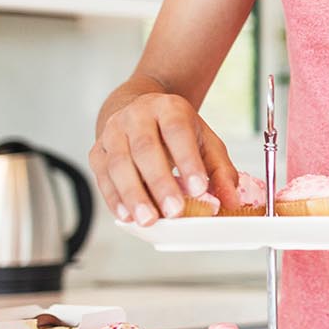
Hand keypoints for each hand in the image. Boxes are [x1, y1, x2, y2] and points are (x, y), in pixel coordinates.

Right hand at [88, 93, 238, 224]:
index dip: (188, 161)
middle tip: (174, 211)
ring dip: (133, 195)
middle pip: (146, 149)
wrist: (138, 109)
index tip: (199, 189)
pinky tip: (126, 215)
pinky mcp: (96, 150)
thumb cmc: (176, 130)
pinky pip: (102, 175)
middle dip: (160, 183)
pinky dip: (114, 197)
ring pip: (119, 164)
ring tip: (149, 219)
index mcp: (169, 108)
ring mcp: (113, 132)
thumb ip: (221, 170)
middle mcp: (137, 116)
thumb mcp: (205, 141)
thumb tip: (231, 201)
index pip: (177, 132)